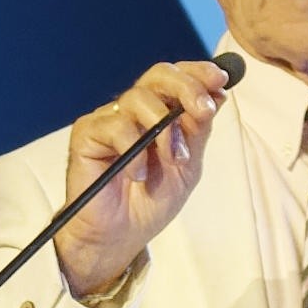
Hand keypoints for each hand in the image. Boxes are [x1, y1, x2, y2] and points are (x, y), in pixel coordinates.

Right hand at [45, 56, 228, 293]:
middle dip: (187, 88)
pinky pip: (115, 126)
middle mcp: (133, 110)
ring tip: (172, 160)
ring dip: (164, 129)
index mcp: (159, 112)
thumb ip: (198, 131)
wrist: (121, 236)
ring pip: (138, 99)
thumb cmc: (151, 202)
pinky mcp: (87, 134)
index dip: (198, 72)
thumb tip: (218, 93)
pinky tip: (138, 175)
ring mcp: (109, 119)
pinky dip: (134, 151)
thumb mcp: (188, 166)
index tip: (221, 79)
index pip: (176, 77)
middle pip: (158, 75)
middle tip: (203, 110)